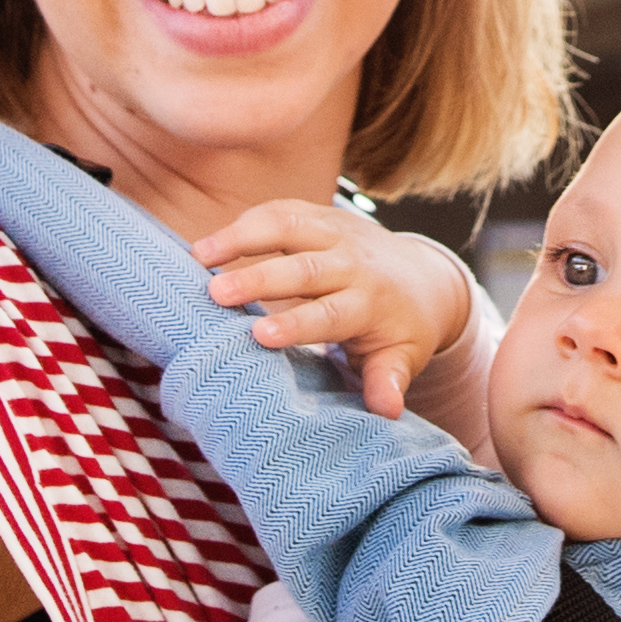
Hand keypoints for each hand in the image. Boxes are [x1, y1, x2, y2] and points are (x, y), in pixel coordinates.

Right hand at [193, 195, 488, 432]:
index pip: (332, 312)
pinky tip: (212, 241)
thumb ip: (389, 379)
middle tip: (215, 292)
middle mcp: (353, 263)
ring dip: (242, 237)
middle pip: (304, 268)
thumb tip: (388, 410)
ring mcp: (336, 232)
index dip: (297, 323)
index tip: (260, 334)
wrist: (422, 277)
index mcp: (371, 302)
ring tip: (198, 255)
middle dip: (259, 278)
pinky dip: (248, 221)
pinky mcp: (321, 215)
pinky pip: (283, 211)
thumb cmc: (403, 328)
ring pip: (289, 226)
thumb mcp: (404, 356)